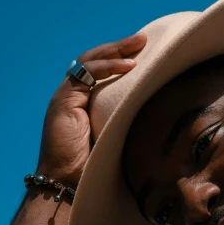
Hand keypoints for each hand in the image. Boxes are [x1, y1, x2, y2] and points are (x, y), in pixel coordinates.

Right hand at [35, 32, 146, 189]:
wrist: (68, 184)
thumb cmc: (94, 170)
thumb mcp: (117, 140)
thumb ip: (128, 124)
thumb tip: (160, 119)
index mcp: (85, 103)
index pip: (101, 72)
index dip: (120, 60)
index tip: (145, 54)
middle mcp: (74, 96)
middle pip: (95, 61)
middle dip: (119, 47)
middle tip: (143, 39)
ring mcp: (66, 97)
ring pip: (90, 61)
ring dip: (114, 50)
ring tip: (138, 44)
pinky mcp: (63, 100)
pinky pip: (85, 74)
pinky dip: (107, 67)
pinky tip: (128, 66)